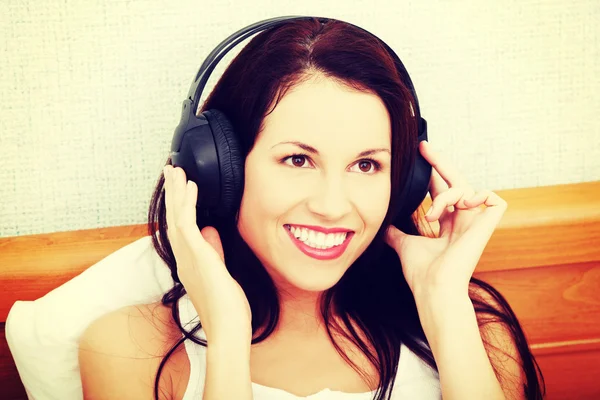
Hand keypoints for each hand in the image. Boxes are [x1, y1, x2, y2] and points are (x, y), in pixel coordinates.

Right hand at [163, 165, 251, 342]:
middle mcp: (183, 258)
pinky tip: (191, 187)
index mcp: (188, 263)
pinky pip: (187, 223)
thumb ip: (213, 251)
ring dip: (176, 192)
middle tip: (171, 171)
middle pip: (173, 218)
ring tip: (176, 170)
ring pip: (176, 217)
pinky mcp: (197, 255)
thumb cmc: (227, 307)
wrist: (227, 328)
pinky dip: (188, 203)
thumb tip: (210, 231)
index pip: (180, 229)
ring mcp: (187, 256)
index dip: (178, 207)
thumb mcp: (220, 273)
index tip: (180, 189)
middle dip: (173, 193)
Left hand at [385, 141, 507, 298]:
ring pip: (466, 188)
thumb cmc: (422, 274)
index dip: (433, 175)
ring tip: (432, 214)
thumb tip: (383, 224)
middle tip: (424, 148)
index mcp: (447, 226)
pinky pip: (493, 197)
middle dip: (440, 163)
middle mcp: (463, 222)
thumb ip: (396, 232)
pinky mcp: (488, 225)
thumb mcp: (403, 245)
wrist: (433, 288)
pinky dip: (476, 194)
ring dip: (446, 194)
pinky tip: (460, 205)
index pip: (442, 192)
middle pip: (456, 182)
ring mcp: (476, 223)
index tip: (419, 157)